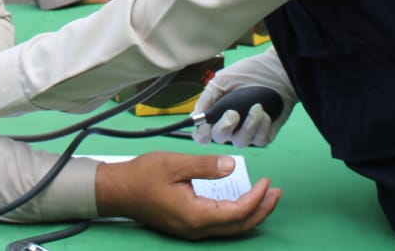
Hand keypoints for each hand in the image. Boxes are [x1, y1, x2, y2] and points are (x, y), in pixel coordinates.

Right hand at [95, 152, 279, 238]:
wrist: (117, 190)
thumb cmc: (143, 175)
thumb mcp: (175, 164)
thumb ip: (205, 166)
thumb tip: (232, 167)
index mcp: (195, 215)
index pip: (237, 212)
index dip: (256, 198)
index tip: (267, 181)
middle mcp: (196, 229)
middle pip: (238, 227)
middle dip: (261, 210)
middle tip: (276, 193)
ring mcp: (191, 230)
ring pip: (230, 230)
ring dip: (251, 215)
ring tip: (266, 198)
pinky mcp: (187, 226)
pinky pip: (219, 227)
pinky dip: (236, 217)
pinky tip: (240, 204)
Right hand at [193, 51, 293, 146]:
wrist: (276, 70)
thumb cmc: (249, 73)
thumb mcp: (222, 80)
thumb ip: (208, 97)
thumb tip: (196, 115)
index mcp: (216, 114)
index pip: (202, 134)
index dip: (202, 134)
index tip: (206, 125)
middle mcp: (230, 126)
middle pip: (219, 139)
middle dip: (225, 128)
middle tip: (233, 113)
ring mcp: (247, 132)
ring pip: (241, 142)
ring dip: (248, 125)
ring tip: (256, 107)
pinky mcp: (264, 134)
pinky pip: (259, 140)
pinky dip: (262, 127)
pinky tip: (265, 114)